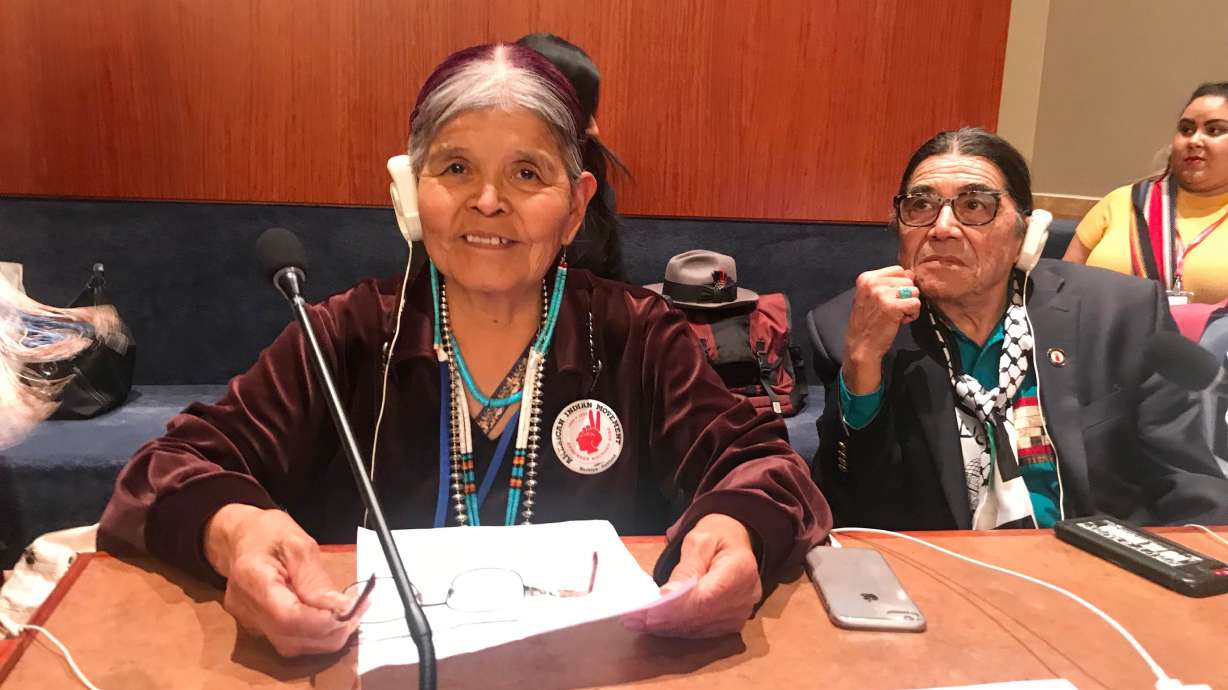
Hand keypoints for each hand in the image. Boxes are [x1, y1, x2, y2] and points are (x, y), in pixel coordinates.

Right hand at [204, 504, 367, 656]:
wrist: (241, 537)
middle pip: (290, 637)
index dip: (322, 621)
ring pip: (290, 647)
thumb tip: (340, 608)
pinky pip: (288, 641)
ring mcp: (248, 621)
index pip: (288, 616)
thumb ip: (315, 579)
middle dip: (330, 630)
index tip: (351, 609)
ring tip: (347, 614)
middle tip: (357, 610)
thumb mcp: (298, 543)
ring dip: (324, 636)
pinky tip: (329, 618)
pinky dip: (313, 635)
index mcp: (252, 578)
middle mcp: (246, 607)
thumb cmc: (269, 532)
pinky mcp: (255, 628)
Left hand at [621, 513, 761, 636]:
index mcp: (741, 570)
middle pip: (701, 617)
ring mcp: (741, 613)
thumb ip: (686, 567)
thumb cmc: (717, 534)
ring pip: (700, 628)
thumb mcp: (700, 539)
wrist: (737, 543)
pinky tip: (657, 625)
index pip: (705, 597)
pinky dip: (679, 629)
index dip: (675, 608)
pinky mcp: (733, 623)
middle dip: (665, 619)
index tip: (647, 611)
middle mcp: (746, 597)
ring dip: (668, 627)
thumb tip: (668, 594)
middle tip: (633, 619)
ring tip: (638, 622)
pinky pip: (703, 631)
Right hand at [842, 266, 920, 393]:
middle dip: (905, 296)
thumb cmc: (868, 322)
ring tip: (896, 315)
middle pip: (908, 280)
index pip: (897, 270)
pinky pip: (916, 303)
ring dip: (909, 305)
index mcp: (866, 278)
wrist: (861, 345)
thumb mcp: (872, 297)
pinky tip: (900, 321)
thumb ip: (890, 283)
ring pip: (914, 291)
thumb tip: (911, 273)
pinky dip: (912, 314)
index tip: (889, 300)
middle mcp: (873, 283)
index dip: (899, 286)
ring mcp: (882, 294)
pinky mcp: (893, 306)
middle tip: (892, 310)